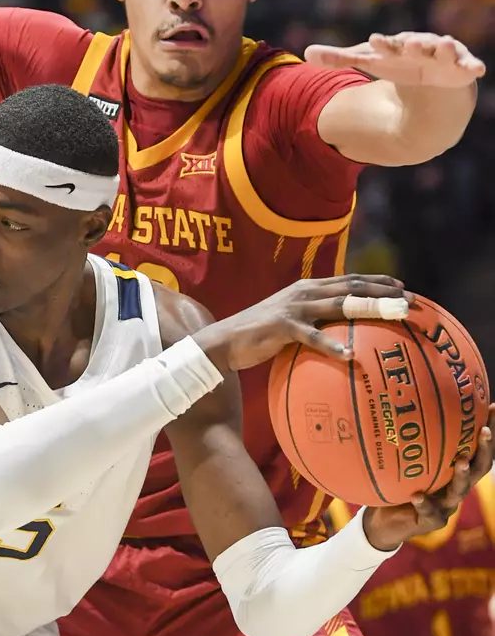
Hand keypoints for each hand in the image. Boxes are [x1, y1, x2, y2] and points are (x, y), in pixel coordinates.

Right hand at [197, 275, 412, 372]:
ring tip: (393, 314)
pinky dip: (331, 344)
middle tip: (410, 299)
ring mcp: (293, 307)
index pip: (348, 280)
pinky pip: (312, 336)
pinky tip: (349, 354)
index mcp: (308, 288)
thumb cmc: (262, 335)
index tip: (402, 286)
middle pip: (350, 288)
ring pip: (338, 305)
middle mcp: (304, 292)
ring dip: (369, 308)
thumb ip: (315, 322)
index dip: (376, 281)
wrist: (227, 339)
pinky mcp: (282, 326)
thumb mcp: (293, 323)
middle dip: (383, 292)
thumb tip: (343, 336)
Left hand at [305, 32, 485, 87]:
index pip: (387, 45)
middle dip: (414, 44)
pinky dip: (473, 66)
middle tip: (410, 44)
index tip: (374, 42)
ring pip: (445, 51)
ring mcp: (444, 57)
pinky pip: (469, 66)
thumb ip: (339, 58)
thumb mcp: (371, 62)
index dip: (382, 44)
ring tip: (446, 45)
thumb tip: (305, 54)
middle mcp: (422, 47)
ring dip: (446, 48)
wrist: (432, 78)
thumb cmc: (399, 64)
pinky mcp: (462, 69)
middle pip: (417, 44)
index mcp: (398, 45)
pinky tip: (478, 69)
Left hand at [363, 406, 494, 550]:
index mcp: (453, 471)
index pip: (476, 450)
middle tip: (484, 431)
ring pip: (459, 491)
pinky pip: (428, 512)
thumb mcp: (408, 459)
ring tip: (459, 461)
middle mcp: (455, 487)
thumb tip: (401, 400)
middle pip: (478, 469)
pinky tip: (417, 495)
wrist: (387, 521)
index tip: (493, 407)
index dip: (488, 433)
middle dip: (485, 450)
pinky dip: (424, 503)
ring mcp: (446, 506)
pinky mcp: (431, 521)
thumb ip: (410, 439)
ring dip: (461, 475)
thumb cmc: (400, 483)